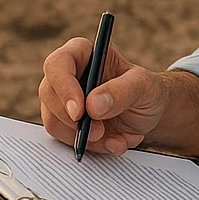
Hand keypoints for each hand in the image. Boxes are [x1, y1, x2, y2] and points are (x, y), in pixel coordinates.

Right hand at [39, 38, 164, 154]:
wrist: (150, 114)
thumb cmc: (146, 91)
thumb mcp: (144, 87)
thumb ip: (122, 91)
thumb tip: (92, 105)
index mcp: (84, 53)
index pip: (58, 63)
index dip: (64, 87)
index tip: (80, 111)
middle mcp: (68, 75)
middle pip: (49, 94)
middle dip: (73, 119)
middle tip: (99, 131)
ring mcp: (62, 100)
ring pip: (53, 120)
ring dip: (82, 137)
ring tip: (115, 139)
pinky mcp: (65, 123)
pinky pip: (64, 139)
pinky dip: (88, 147)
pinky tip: (112, 143)